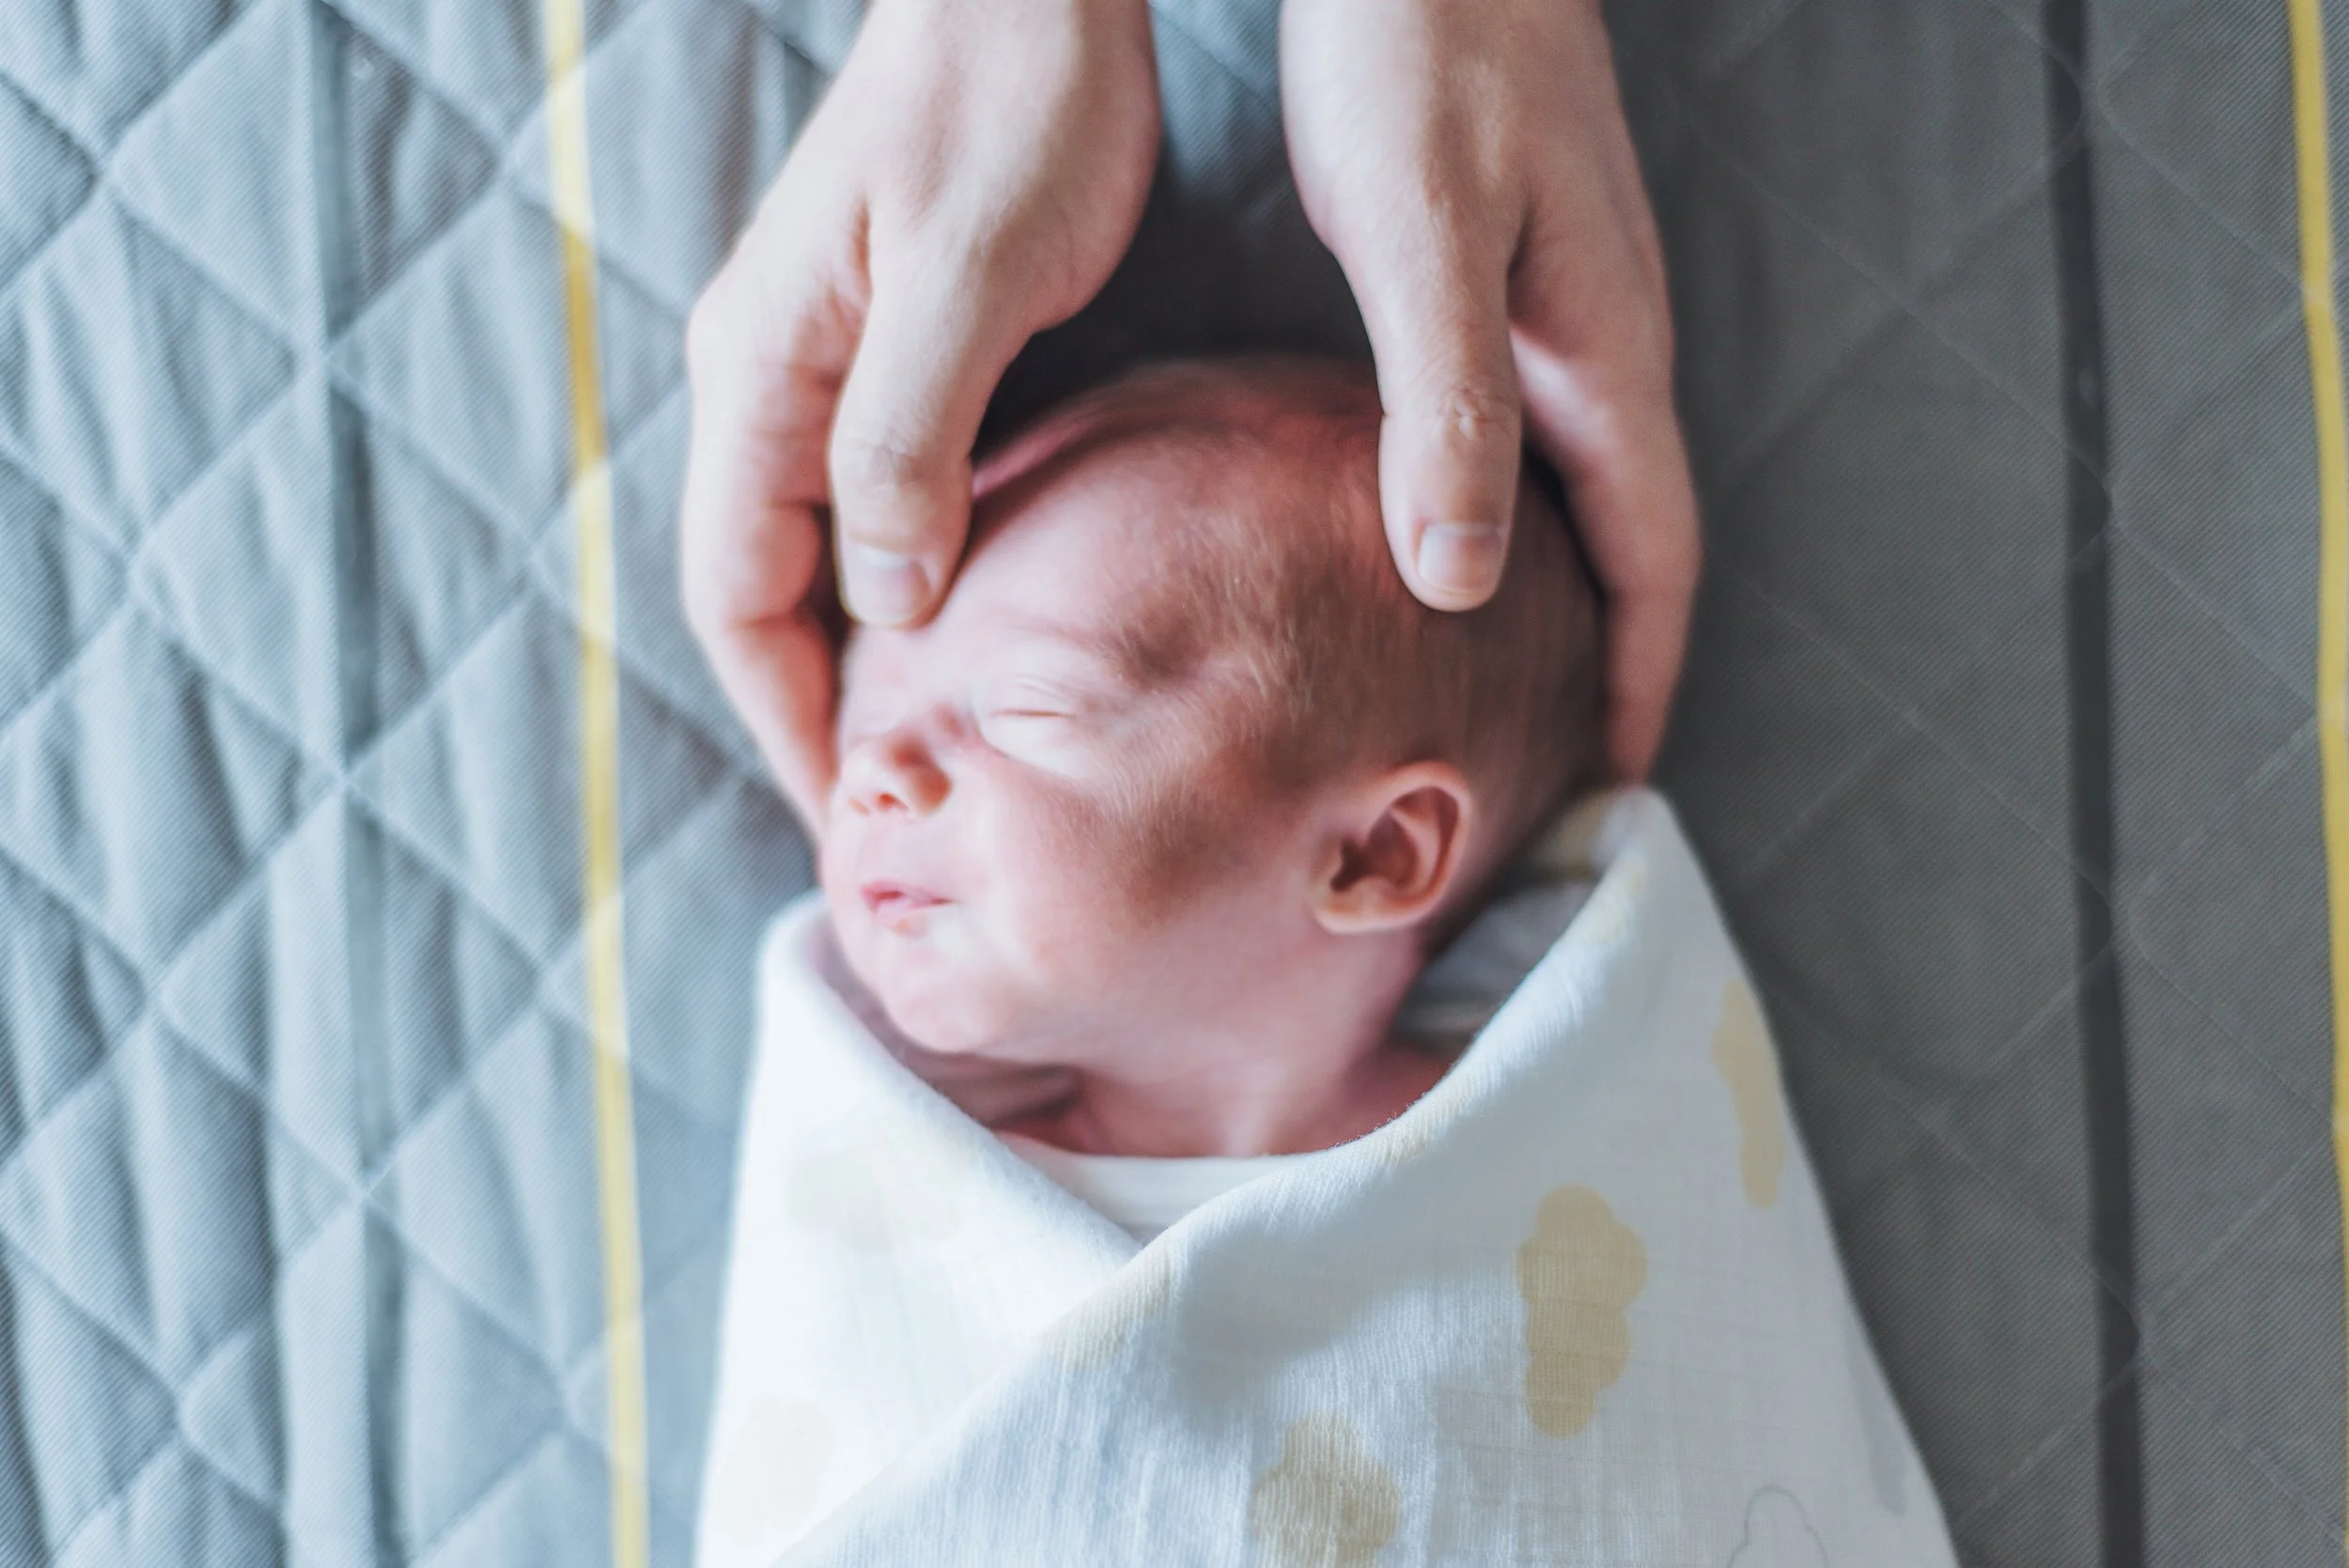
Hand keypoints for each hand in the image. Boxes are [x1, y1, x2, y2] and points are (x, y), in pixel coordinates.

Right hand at [679, 0, 1159, 829]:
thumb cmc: (1010, 107)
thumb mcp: (964, 275)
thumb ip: (906, 438)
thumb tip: (885, 602)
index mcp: (762, 373)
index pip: (736, 594)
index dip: (788, 719)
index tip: (850, 819)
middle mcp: (768, 380)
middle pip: (763, 589)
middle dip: (817, 709)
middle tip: (895, 813)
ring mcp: (820, 363)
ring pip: (816, 550)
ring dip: (862, 658)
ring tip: (931, 753)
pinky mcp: (887, 349)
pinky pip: (870, 498)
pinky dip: (904, 582)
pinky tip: (966, 631)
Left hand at [1280, 0, 1700, 779]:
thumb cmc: (1418, 58)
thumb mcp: (1423, 233)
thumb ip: (1448, 402)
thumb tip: (1461, 581)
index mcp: (1605, 361)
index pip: (1655, 567)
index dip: (1641, 689)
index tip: (1608, 794)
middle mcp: (1611, 352)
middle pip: (1636, 551)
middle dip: (1615, 671)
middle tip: (1555, 776)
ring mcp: (1574, 317)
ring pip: (1594, 500)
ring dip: (1575, 606)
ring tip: (1515, 699)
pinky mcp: (1521, 287)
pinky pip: (1547, 443)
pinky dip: (1526, 524)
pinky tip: (1460, 548)